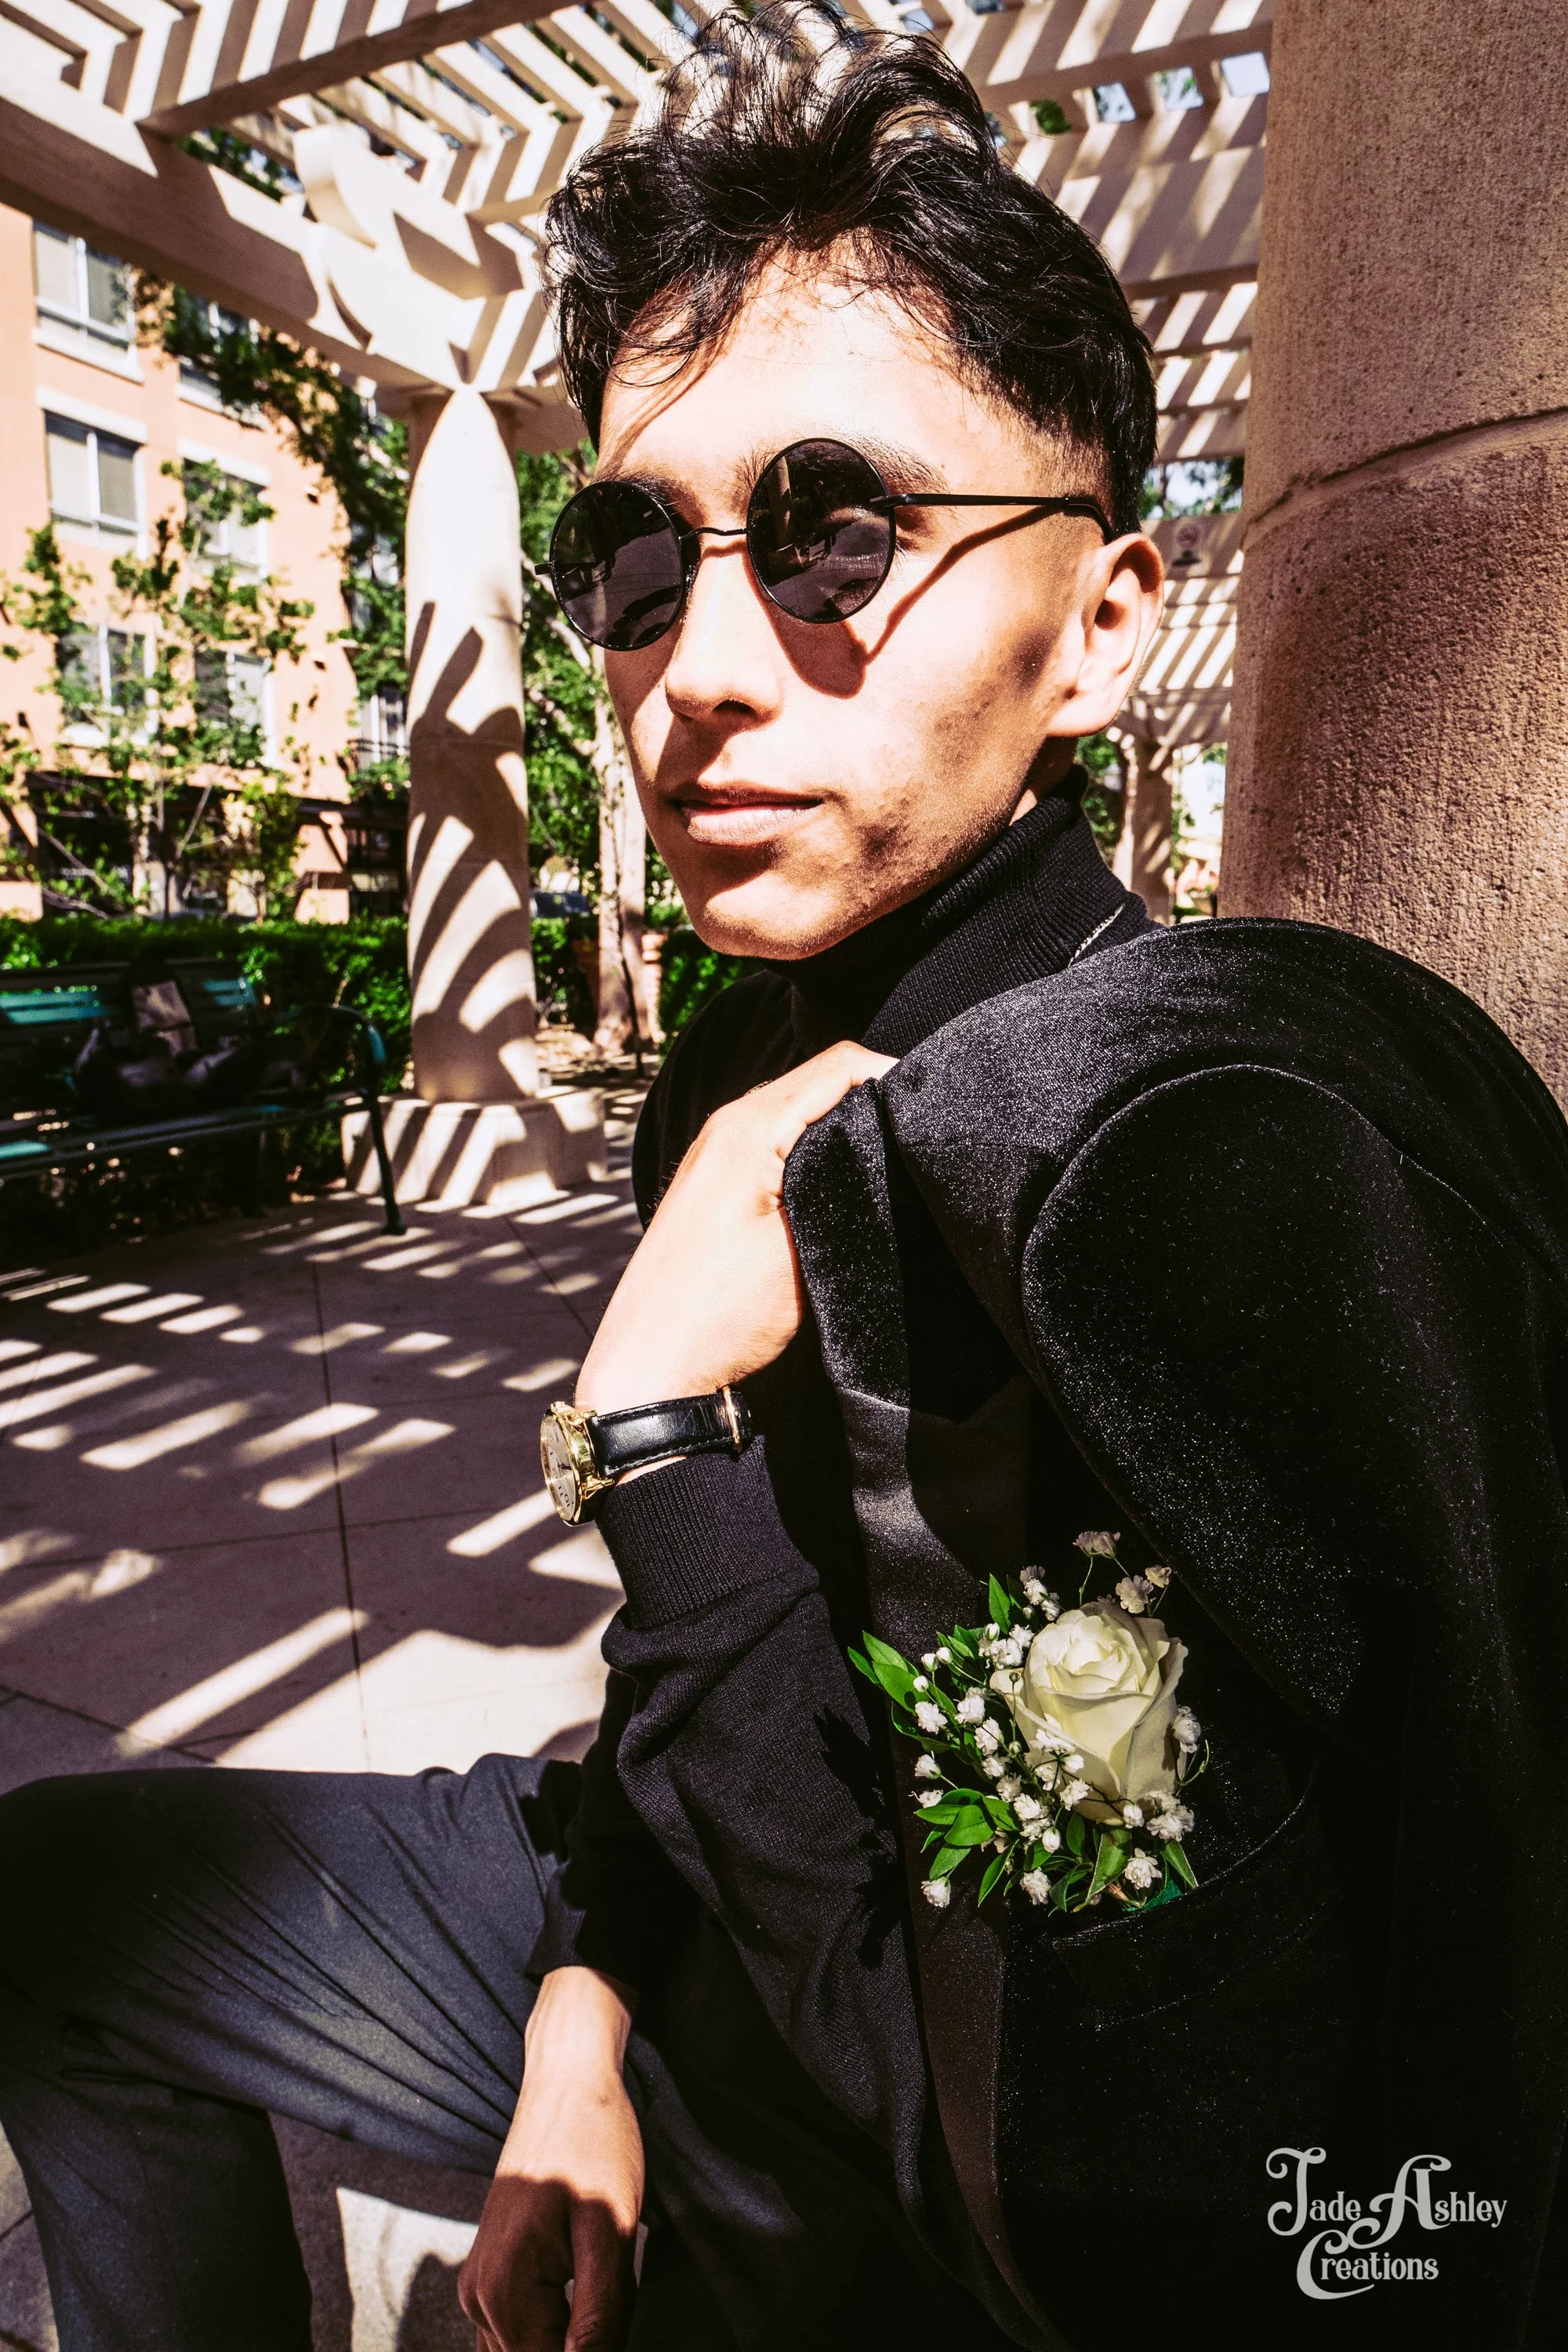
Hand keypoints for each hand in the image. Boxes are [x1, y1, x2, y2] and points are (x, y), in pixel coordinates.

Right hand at [459, 1968, 641, 2351]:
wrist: (567, 2080)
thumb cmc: (594, 2143)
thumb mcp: (609, 2228)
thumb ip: (597, 2313)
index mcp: (504, 2292)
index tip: (610, 2309)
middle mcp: (478, 2298)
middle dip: (580, 2341)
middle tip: (611, 2286)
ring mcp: (480, 2285)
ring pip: (527, 2348)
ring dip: (567, 2335)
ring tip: (600, 2281)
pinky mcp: (493, 2272)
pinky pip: (519, 2327)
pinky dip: (553, 2325)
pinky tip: (583, 2290)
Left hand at [578, 1040, 894, 1412]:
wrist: (652, 1370)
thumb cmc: (722, 1315)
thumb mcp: (800, 1247)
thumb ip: (844, 1180)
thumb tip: (885, 1139)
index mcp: (747, 1126)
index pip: (841, 1065)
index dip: (896, 1075)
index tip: (939, 1102)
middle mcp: (725, 1127)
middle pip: (819, 1082)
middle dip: (874, 1094)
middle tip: (925, 1128)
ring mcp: (716, 1155)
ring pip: (799, 1112)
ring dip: (845, 1122)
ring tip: (894, 1151)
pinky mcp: (715, 1186)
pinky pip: (778, 1142)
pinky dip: (816, 1148)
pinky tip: (842, 1181)